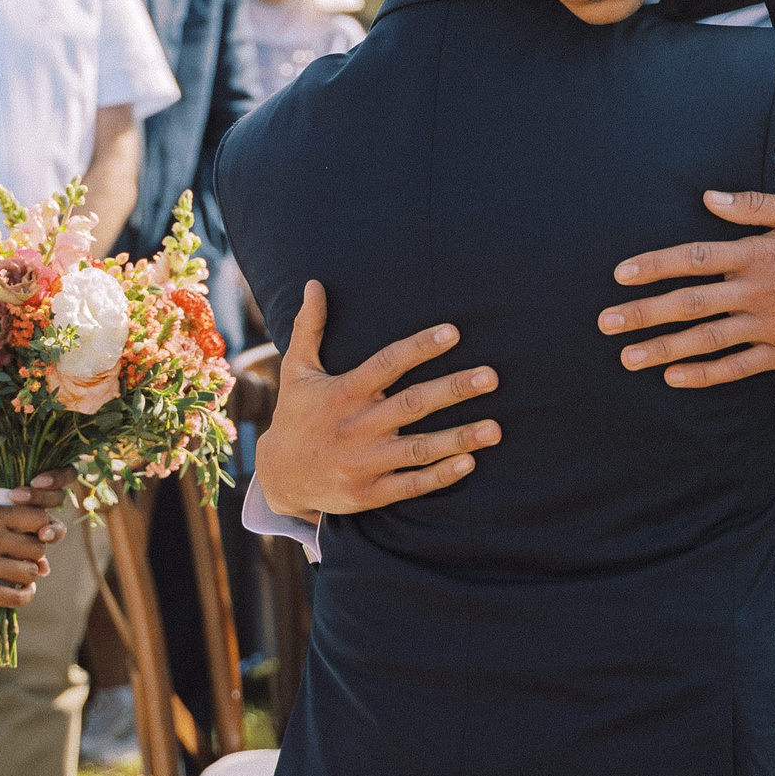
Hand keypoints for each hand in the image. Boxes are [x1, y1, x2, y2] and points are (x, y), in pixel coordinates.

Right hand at [0, 485, 66, 606]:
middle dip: (35, 554)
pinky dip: (24, 597)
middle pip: (37, 547)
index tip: (33, 536)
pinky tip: (21, 594)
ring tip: (23, 578)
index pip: (38, 519)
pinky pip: (14, 597)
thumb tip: (12, 533)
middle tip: (27, 560)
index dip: (40, 529)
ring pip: (30, 572)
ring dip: (30, 576)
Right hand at [255, 280, 501, 519]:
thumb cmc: (296, 416)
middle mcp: (356, 426)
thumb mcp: (297, 370)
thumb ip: (309, 327)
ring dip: (459, 438)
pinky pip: (411, 485)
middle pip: (412, 404)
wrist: (279, 477)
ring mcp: (364, 462)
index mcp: (343, 393)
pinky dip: (440, 476)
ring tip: (495, 428)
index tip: (453, 332)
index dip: (420, 347)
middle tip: (491, 377)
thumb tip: (314, 283)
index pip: (386, 364)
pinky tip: (470, 463)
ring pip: (419, 449)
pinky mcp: (370, 493)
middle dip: (454, 390)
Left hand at [598, 191, 774, 387]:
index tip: (620, 275)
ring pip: (707, 340)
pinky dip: (706, 374)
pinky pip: (739, 367)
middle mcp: (759, 290)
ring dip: (664, 349)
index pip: (694, 258)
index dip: (654, 266)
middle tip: (606, 324)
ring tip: (628, 358)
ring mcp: (772, 325)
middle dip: (643, 313)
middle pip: (690, 303)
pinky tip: (675, 378)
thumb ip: (754, 205)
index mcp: (759, 253)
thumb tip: (708, 196)